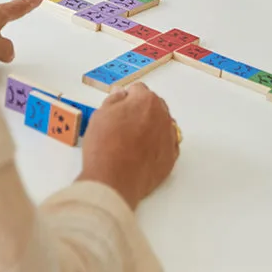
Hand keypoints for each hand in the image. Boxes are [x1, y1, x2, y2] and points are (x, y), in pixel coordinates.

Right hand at [79, 83, 179, 208]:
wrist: (113, 181)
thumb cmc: (105, 146)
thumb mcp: (100, 115)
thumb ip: (114, 100)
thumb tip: (121, 94)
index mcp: (146, 101)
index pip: (138, 90)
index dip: (126, 98)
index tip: (119, 106)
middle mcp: (162, 116)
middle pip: (153, 105)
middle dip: (141, 110)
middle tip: (124, 124)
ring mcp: (169, 137)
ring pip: (162, 124)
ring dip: (151, 127)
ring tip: (133, 140)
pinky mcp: (171, 158)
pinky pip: (167, 144)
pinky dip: (158, 145)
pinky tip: (143, 152)